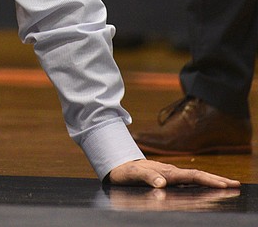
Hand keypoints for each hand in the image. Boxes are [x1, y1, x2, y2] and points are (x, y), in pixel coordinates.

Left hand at [108, 159, 239, 188]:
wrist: (117, 165)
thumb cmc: (125, 172)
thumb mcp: (133, 175)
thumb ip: (147, 177)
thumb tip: (162, 184)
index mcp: (166, 172)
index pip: (191, 176)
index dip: (207, 180)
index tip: (223, 185)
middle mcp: (171, 172)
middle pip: (197, 175)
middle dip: (217, 180)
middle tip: (236, 184)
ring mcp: (170, 174)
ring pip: (194, 177)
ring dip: (211, 181)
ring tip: (227, 185)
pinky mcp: (168, 177)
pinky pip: (188, 180)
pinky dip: (201, 182)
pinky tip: (207, 186)